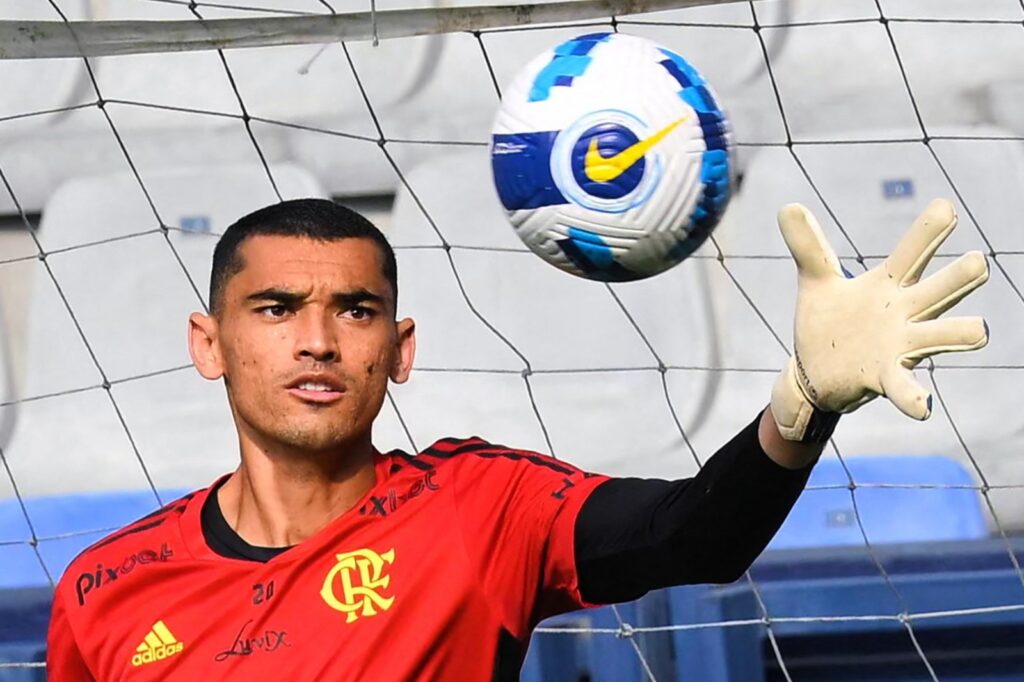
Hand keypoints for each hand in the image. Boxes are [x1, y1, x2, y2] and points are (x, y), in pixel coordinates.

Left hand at [770, 198, 988, 441]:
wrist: (814, 373)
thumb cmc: (828, 323)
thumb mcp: (815, 281)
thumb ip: (807, 246)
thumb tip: (786, 205)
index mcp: (888, 286)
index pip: (912, 252)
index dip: (928, 231)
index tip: (945, 207)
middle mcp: (904, 313)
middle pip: (939, 290)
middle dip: (959, 278)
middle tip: (978, 263)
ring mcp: (899, 346)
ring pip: (938, 337)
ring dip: (957, 334)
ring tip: (980, 330)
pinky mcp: (884, 378)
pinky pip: (905, 388)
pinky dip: (914, 398)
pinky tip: (923, 408)